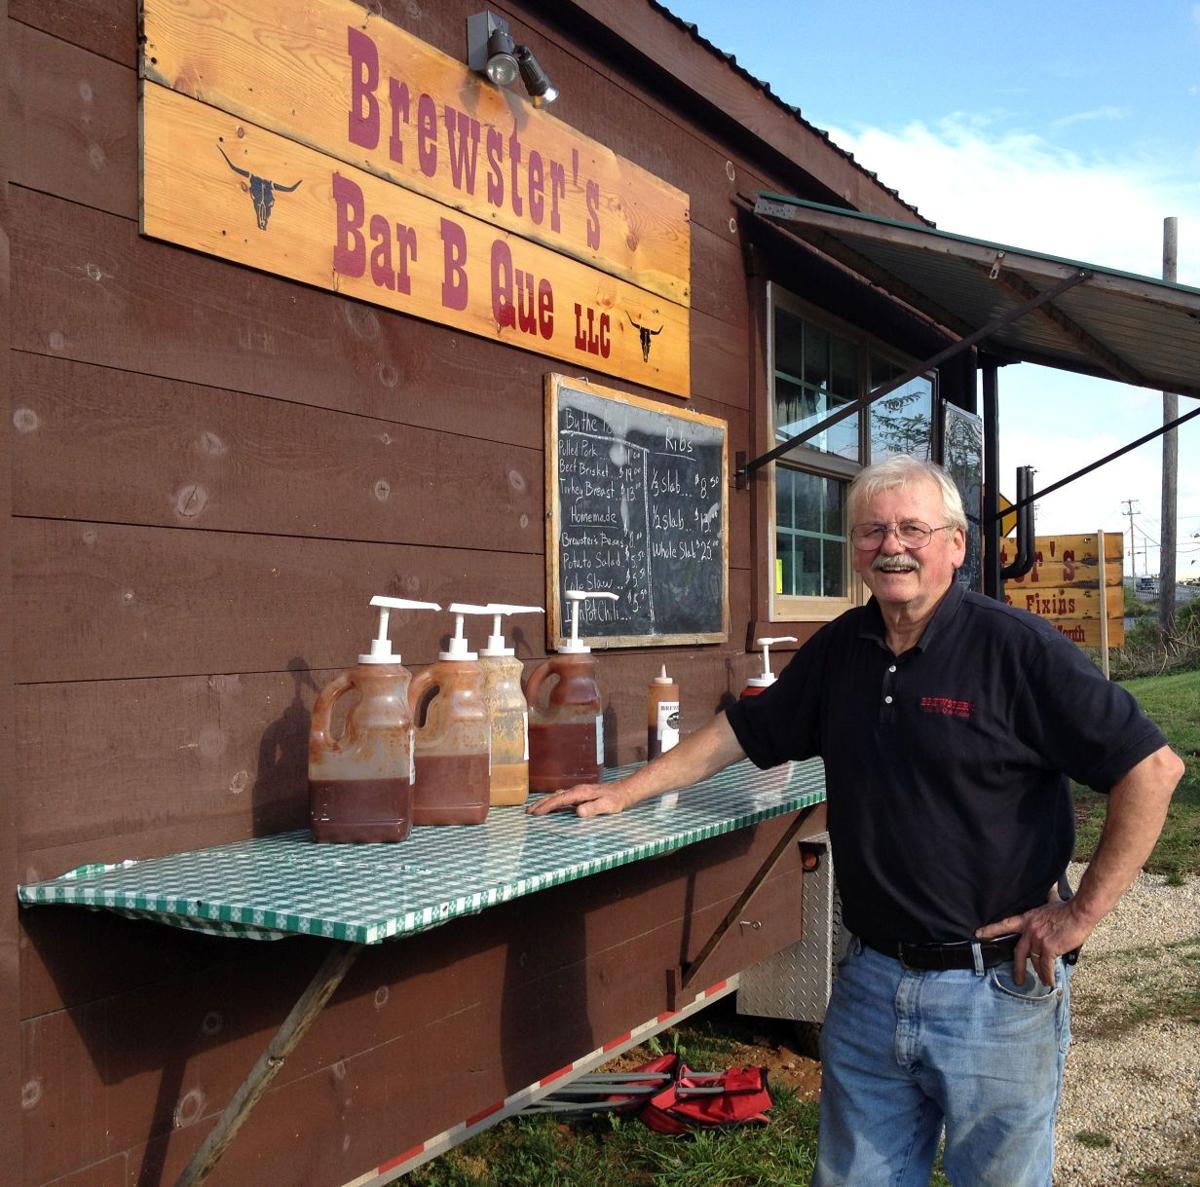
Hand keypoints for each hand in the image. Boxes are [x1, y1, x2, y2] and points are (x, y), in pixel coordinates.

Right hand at [526, 781, 629, 817]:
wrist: (623, 791)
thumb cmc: (615, 800)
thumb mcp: (607, 805)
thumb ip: (593, 808)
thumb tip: (578, 812)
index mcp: (580, 793)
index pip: (559, 800)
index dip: (547, 806)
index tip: (536, 813)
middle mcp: (576, 790)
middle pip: (554, 796)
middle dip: (540, 804)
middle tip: (527, 812)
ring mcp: (577, 792)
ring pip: (557, 796)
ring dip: (544, 802)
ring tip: (533, 810)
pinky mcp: (579, 795)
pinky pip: (562, 798)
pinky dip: (552, 802)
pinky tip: (549, 806)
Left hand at [976, 899, 1095, 986]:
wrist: (1079, 911)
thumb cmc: (1068, 908)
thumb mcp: (1050, 904)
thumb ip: (1046, 902)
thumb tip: (1050, 890)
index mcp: (1027, 919)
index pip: (1005, 924)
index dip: (991, 930)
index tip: (978, 934)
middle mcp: (1029, 930)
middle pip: (1018, 952)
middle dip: (1017, 968)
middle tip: (1018, 980)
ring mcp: (1038, 939)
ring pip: (1034, 961)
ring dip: (1040, 972)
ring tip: (1043, 980)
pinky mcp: (1049, 947)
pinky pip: (1046, 966)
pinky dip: (1048, 976)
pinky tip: (1050, 983)